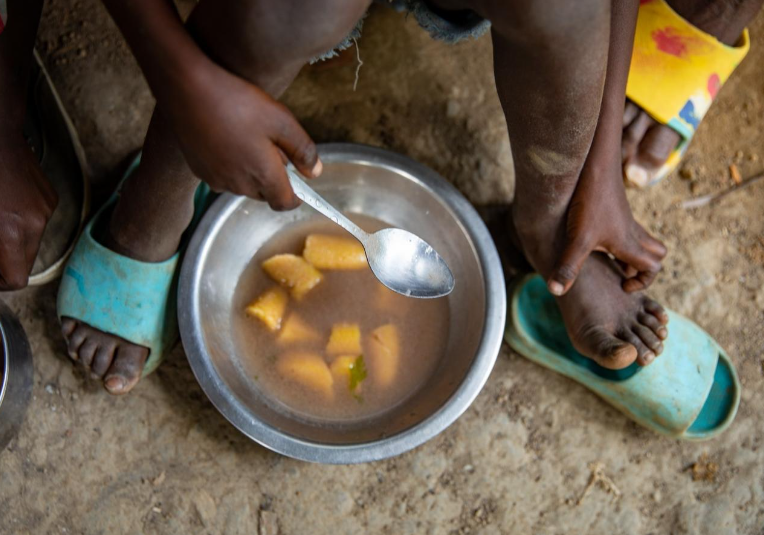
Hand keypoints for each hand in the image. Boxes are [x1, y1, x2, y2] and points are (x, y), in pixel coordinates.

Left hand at [0, 138, 57, 289]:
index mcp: (11, 231)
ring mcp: (45, 208)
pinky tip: (6, 206)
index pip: (17, 278)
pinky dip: (21, 221)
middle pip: (25, 262)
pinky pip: (37, 221)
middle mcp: (34, 223)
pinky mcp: (49, 196)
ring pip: (31, 241)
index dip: (2, 282)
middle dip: (5, 262)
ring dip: (13, 239)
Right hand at [167, 61, 319, 209]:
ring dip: (250, 169)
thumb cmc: (237, 102)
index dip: (296, 194)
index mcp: (263, 176)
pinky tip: (227, 135)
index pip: (285, 203)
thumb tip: (314, 172)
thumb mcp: (282, 121)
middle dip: (273, 176)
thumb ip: (303, 150)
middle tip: (271, 143)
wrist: (187, 88)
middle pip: (264, 193)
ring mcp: (215, 179)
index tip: (299, 180)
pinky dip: (230, 163)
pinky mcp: (198, 170)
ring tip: (247, 135)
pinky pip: (222, 175)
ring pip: (242, 184)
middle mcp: (238, 185)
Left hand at [547, 157, 666, 295]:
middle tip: (619, 274)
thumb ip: (568, 266)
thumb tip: (556, 291)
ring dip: (631, 252)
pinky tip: (594, 239)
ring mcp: (625, 219)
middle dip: (643, 267)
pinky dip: (619, 238)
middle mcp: (632, 232)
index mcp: (629, 244)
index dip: (643, 281)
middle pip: (655, 253)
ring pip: (642, 239)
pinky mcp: (615, 208)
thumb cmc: (590, 202)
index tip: (622, 285)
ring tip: (606, 260)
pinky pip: (628, 227)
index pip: (654, 267)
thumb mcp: (577, 238)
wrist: (595, 165)